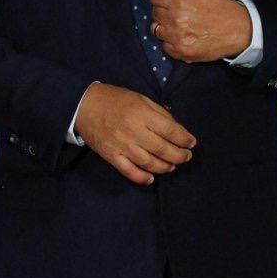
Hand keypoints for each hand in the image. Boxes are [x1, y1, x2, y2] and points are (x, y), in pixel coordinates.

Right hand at [74, 82, 195, 184]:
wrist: (84, 106)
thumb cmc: (116, 100)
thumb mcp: (141, 98)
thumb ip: (160, 113)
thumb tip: (176, 129)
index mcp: (142, 114)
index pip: (170, 131)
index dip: (184, 139)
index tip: (192, 143)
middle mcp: (133, 131)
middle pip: (162, 149)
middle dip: (179, 155)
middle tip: (186, 156)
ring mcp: (121, 146)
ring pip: (148, 162)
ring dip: (165, 167)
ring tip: (172, 166)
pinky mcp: (111, 156)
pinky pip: (128, 171)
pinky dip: (141, 177)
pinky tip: (151, 179)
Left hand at [150, 0, 251, 62]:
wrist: (240, 31)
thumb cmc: (221, 7)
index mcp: (180, 2)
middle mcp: (176, 21)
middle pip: (155, 13)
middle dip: (164, 10)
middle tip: (181, 11)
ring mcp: (178, 39)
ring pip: (156, 30)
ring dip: (165, 26)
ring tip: (181, 24)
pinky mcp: (182, 53)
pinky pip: (164, 46)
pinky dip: (171, 41)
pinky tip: (183, 35)